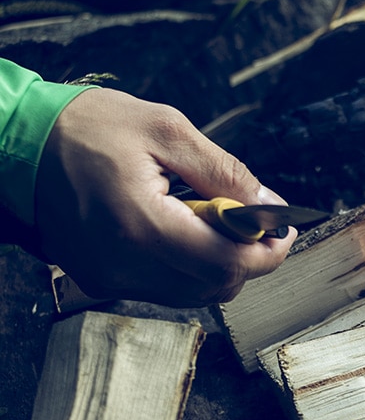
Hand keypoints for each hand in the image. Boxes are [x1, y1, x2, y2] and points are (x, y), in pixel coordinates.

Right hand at [35, 88, 295, 306]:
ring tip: (214, 215)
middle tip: (254, 218)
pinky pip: (163, 286)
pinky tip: (184, 225)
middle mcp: (122, 264)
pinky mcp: (100, 278)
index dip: (268, 250)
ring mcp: (108, 277)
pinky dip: (188, 263)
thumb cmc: (89, 127)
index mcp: (140, 226)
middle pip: (214, 286)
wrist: (20, 141)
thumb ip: (225, 172)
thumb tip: (268, 205)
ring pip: (191, 292)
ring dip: (219, 261)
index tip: (284, 228)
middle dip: (248, 256)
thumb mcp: (168, 129)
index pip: (226, 264)